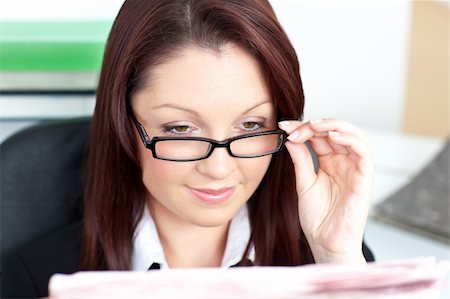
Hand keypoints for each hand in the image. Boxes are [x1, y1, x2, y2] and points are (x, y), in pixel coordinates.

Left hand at [278, 119, 372, 263]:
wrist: (325, 242)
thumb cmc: (317, 218)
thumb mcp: (304, 183)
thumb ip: (301, 160)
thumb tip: (291, 138)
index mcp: (329, 163)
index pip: (319, 136)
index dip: (303, 128)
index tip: (284, 126)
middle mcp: (344, 163)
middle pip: (335, 131)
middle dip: (315, 124)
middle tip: (295, 127)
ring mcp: (355, 169)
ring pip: (354, 135)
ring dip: (334, 125)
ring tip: (314, 125)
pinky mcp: (364, 178)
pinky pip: (364, 152)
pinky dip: (350, 139)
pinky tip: (332, 136)